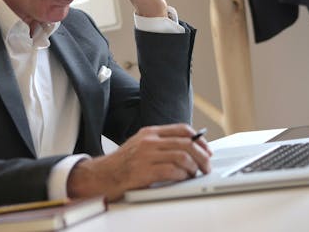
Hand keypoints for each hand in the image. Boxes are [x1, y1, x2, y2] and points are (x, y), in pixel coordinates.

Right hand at [66, 124, 211, 200]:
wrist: (101, 175)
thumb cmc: (122, 163)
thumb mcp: (140, 145)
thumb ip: (160, 143)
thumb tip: (187, 148)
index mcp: (150, 132)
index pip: (182, 129)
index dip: (199, 139)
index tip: (206, 149)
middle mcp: (149, 141)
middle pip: (186, 143)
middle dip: (202, 156)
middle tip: (207, 166)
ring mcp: (146, 155)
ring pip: (182, 156)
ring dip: (194, 167)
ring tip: (195, 174)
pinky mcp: (144, 171)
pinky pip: (172, 171)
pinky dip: (182, 176)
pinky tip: (183, 179)